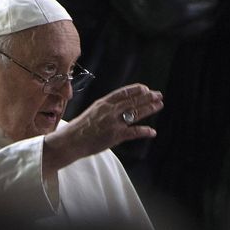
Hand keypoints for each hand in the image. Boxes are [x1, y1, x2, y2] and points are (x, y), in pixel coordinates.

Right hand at [42, 84, 163, 174]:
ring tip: (159, 105)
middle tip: (159, 95)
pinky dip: (144, 131)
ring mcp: (113, 122)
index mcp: (103, 103)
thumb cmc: (79, 128)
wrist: (71, 141)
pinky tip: (152, 131)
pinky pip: (133, 132)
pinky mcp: (115, 135)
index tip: (146, 88)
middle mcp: (109, 110)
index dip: (136, 90)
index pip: (123, 92)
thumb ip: (105, 108)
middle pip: (132, 101)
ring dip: (149, 109)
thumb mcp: (92, 112)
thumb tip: (117, 106)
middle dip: (147, 97)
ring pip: (135, 113)